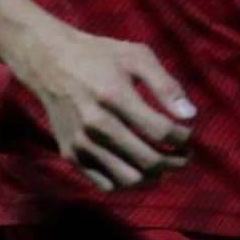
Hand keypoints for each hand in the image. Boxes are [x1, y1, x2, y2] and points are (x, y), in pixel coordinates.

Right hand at [16, 26, 194, 192]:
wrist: (49, 62)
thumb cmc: (100, 56)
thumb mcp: (137, 57)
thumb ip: (166, 85)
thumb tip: (190, 115)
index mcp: (115, 96)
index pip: (162, 131)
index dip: (184, 137)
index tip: (190, 134)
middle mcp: (96, 125)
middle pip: (149, 160)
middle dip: (176, 161)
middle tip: (185, 154)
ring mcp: (81, 143)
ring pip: (129, 179)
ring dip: (155, 176)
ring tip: (165, 163)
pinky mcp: (70, 154)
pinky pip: (106, 184)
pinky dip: (129, 182)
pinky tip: (140, 167)